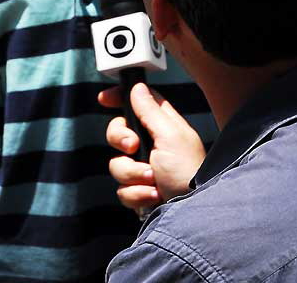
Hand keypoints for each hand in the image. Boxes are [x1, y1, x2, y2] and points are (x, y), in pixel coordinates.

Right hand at [98, 83, 205, 210]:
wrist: (192, 211)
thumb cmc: (187, 170)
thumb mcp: (170, 135)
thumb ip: (150, 110)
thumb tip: (137, 86)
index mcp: (161, 124)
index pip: (137, 102)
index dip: (120, 97)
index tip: (105, 99)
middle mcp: (151, 144)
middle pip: (118, 131)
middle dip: (120, 140)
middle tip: (133, 147)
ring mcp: (144, 168)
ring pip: (117, 163)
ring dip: (133, 174)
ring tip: (153, 181)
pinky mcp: (139, 190)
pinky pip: (122, 188)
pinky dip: (136, 193)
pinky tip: (153, 196)